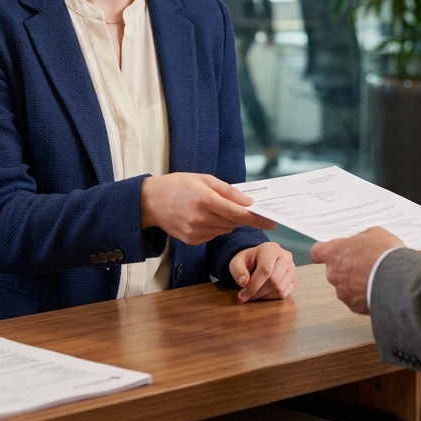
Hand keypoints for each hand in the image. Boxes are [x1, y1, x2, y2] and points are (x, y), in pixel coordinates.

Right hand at [140, 173, 275, 245]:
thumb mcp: (204, 179)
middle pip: (234, 223)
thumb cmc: (177, 185)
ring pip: (224, 230)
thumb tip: (248, 202)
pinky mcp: (191, 241)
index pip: (239, 214)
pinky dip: (215, 227)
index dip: (258, 219)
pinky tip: (203, 216)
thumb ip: (228, 191)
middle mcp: (201, 218)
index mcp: (206, 200)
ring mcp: (195, 232)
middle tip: (241, 206)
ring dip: (227, 221)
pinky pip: (213, 235)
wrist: (149, 201)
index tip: (272, 222)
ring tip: (213, 208)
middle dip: (241, 216)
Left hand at [229, 242, 296, 302]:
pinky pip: (284, 294)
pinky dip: (272, 298)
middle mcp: (285, 257)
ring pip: (280, 289)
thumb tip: (244, 283)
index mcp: (271, 249)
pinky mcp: (294, 279)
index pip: (265, 270)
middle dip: (258, 293)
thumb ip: (238, 271)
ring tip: (254, 294)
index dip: (253, 286)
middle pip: (274, 281)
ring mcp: (292, 268)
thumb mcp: (237, 262)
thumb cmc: (248, 260)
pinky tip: (263, 293)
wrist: (259, 258)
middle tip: (246, 297)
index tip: (242, 296)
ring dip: (264, 296)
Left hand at [310, 227, 402, 314]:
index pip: (317, 252)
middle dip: (348, 267)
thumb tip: (364, 242)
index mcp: (334, 253)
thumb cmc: (384, 255)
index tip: (328, 252)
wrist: (398, 280)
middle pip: (335, 270)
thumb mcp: (375, 234)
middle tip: (365, 263)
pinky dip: (365, 295)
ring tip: (376, 277)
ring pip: (346, 286)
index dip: (323, 252)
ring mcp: (342, 292)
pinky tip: (378, 289)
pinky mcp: (354, 306)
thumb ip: (362, 238)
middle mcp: (333, 274)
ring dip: (356, 282)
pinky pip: (357, 299)